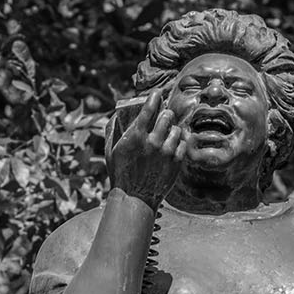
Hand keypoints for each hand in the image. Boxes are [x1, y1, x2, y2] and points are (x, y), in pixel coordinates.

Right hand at [106, 86, 187, 206]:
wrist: (135, 198)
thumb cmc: (120, 174)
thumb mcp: (111, 151)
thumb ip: (113, 130)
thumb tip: (117, 114)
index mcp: (136, 136)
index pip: (149, 108)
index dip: (154, 97)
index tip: (157, 94)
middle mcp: (153, 142)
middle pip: (167, 116)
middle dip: (165, 114)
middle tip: (163, 117)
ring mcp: (166, 153)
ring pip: (176, 130)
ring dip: (172, 130)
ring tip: (167, 135)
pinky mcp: (176, 163)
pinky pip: (183, 144)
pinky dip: (179, 143)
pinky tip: (173, 146)